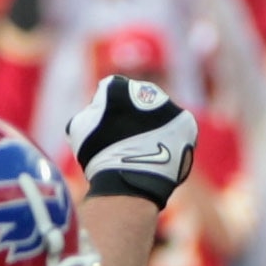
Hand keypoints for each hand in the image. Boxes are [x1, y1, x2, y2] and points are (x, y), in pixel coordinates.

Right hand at [68, 72, 195, 204]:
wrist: (128, 179)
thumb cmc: (99, 155)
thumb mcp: (79, 128)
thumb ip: (90, 110)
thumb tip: (97, 109)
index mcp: (117, 86)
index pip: (112, 92)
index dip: (107, 112)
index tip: (107, 132)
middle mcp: (145, 89)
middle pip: (139, 100)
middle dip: (135, 116)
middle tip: (129, 141)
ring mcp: (168, 105)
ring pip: (160, 113)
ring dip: (155, 126)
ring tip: (147, 150)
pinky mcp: (185, 123)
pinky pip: (178, 128)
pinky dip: (172, 139)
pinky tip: (162, 152)